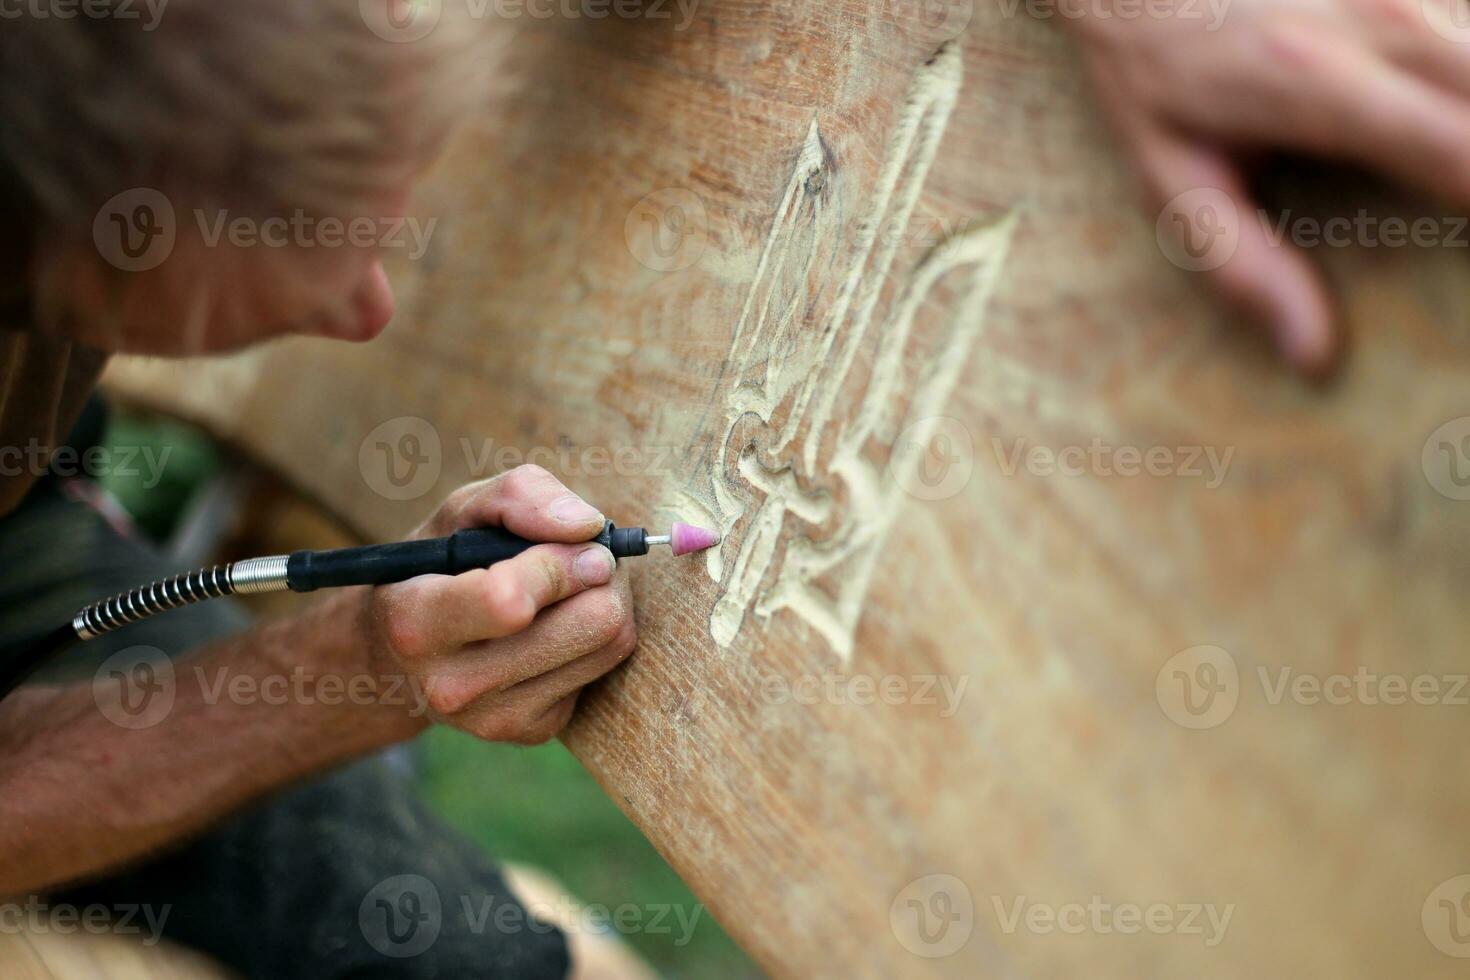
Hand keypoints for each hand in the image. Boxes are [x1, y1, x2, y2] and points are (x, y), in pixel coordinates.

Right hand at [366, 464, 635, 743]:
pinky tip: (561, 627)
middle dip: (601, 575)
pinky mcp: (530, 731)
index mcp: (416, 622)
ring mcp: (492, 718)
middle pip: (592, 622)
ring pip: (611, 645)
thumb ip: (520, 497)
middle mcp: (450, 685)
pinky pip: (604, 672)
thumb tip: (587, 527)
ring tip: (575, 587)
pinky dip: (595, 640)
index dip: (562, 563)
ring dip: (608, 601)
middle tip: (586, 558)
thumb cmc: (440, 565)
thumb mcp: (461, 511)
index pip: (511, 601)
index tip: (579, 541)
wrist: (402, 654)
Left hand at [1063, 0, 1469, 374]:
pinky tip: (1453, 102)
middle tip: (1461, 204)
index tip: (1469, 250)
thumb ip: (1244, 268)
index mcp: (1317, 86)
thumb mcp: (1172, 180)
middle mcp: (1382, 18)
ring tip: (1453, 168)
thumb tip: (1314, 357)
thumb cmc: (1156, 73)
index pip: (1464, 155)